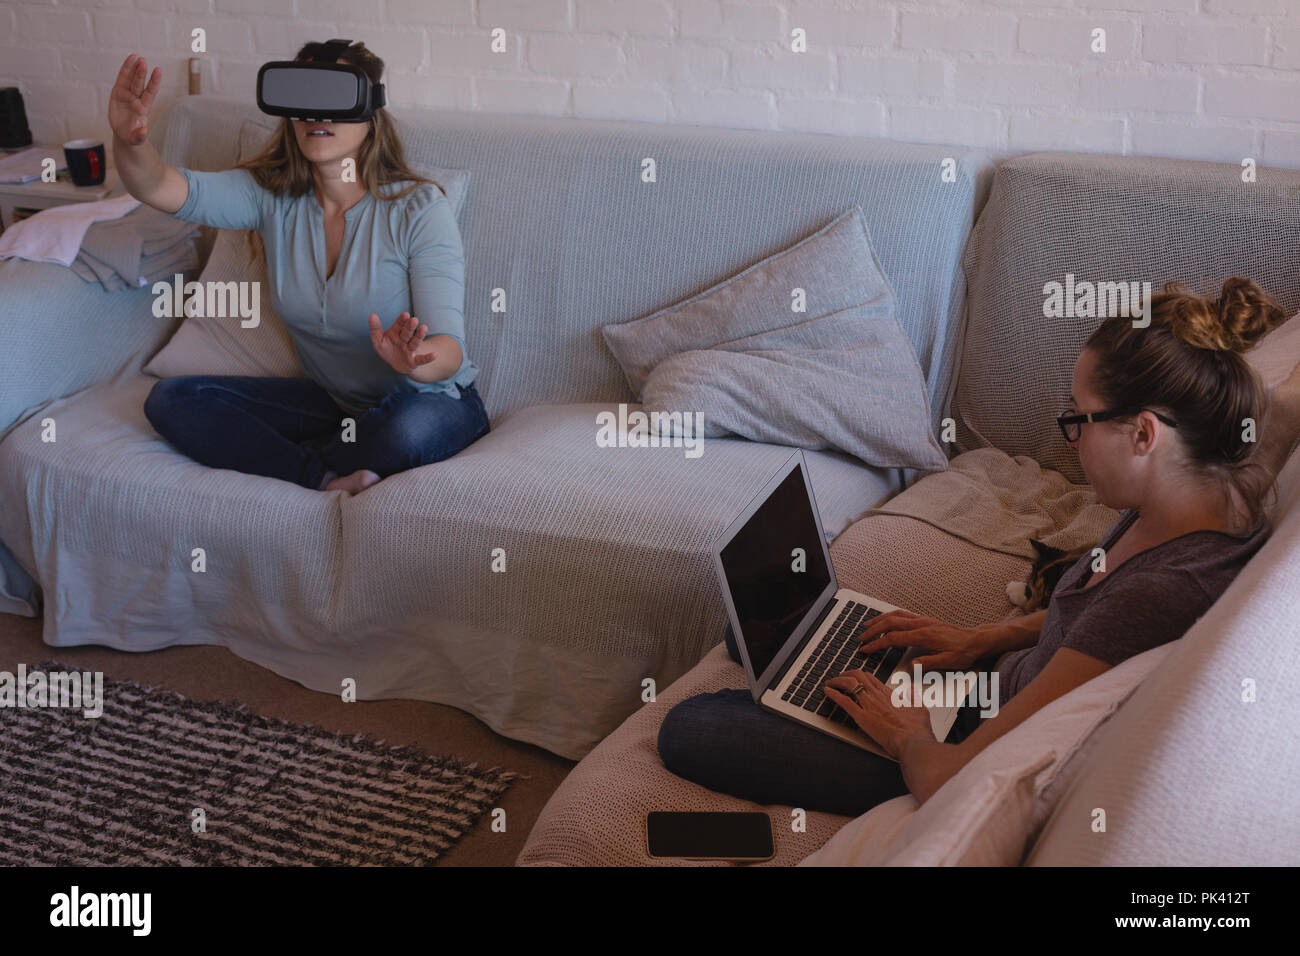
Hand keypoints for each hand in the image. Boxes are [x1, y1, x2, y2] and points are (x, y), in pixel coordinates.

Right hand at [109, 54, 160, 145]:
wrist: (125, 133)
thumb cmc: (132, 136)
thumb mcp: (135, 139)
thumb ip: (139, 136)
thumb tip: (144, 132)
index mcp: (143, 109)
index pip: (150, 93)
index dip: (154, 82)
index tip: (158, 71)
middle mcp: (137, 99)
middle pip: (140, 84)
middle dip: (141, 73)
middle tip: (143, 62)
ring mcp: (128, 94)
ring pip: (131, 79)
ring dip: (134, 68)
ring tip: (137, 57)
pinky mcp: (118, 92)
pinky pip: (122, 78)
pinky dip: (125, 69)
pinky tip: (130, 59)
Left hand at [368, 311, 434, 374]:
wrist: (397, 364)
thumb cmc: (388, 349)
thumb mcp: (378, 340)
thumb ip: (375, 329)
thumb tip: (372, 315)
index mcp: (396, 333)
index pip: (399, 325)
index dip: (402, 320)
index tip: (405, 315)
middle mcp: (404, 340)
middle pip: (407, 333)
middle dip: (410, 327)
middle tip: (414, 320)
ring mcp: (410, 350)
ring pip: (415, 342)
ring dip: (419, 336)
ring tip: (424, 328)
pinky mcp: (414, 361)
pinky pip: (422, 359)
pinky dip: (428, 358)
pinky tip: (435, 355)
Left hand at [823, 670, 934, 759]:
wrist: (913, 741)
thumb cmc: (916, 729)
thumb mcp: (920, 707)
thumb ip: (913, 695)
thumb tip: (910, 688)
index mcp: (889, 694)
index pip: (870, 678)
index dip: (860, 675)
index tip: (854, 676)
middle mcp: (877, 696)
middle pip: (858, 676)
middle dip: (846, 674)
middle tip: (839, 677)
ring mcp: (868, 705)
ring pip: (849, 684)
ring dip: (837, 681)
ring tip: (831, 682)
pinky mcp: (862, 717)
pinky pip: (844, 701)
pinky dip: (833, 694)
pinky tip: (827, 691)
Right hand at [855, 609, 985, 671]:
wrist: (975, 640)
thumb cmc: (963, 651)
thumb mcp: (949, 662)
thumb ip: (929, 663)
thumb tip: (912, 666)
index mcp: (924, 635)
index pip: (894, 638)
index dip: (878, 644)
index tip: (866, 649)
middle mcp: (921, 624)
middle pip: (890, 623)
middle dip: (873, 630)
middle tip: (861, 639)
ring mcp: (922, 620)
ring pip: (895, 615)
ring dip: (879, 620)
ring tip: (867, 626)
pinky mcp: (924, 620)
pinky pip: (902, 614)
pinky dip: (889, 616)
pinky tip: (885, 620)